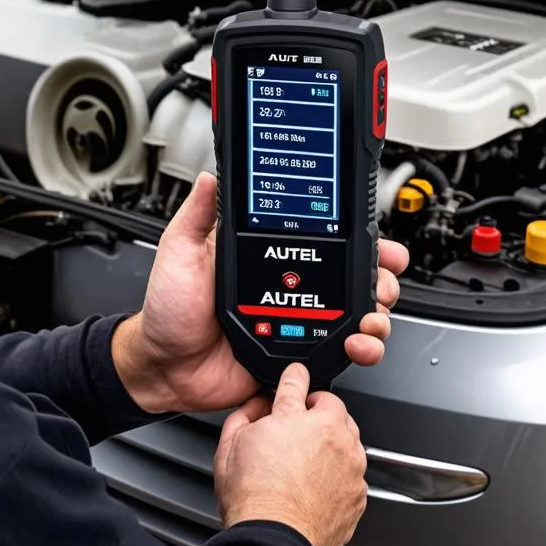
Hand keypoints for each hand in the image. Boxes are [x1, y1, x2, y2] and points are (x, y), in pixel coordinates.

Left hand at [112, 171, 408, 414]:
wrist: (165, 367)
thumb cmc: (169, 311)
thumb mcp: (179, 253)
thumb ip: (197, 216)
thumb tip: (210, 177)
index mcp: (269, 256)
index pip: (327, 240)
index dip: (360, 239)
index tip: (378, 242)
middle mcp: (291, 286)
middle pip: (354, 277)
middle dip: (380, 278)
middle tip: (380, 283)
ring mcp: (299, 320)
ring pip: (357, 314)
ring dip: (376, 315)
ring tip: (369, 319)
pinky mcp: (300, 354)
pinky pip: (340, 351)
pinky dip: (359, 349)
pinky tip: (353, 345)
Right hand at [214, 363, 366, 545]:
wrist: (274, 542)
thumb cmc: (252, 500)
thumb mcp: (229, 448)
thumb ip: (244, 416)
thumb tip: (255, 406)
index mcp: (295, 417)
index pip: (297, 382)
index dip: (294, 378)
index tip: (296, 378)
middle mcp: (329, 434)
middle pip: (333, 406)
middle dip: (318, 411)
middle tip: (300, 428)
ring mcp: (349, 463)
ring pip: (349, 437)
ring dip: (333, 442)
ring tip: (309, 462)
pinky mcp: (358, 491)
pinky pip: (354, 472)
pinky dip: (341, 475)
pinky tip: (319, 486)